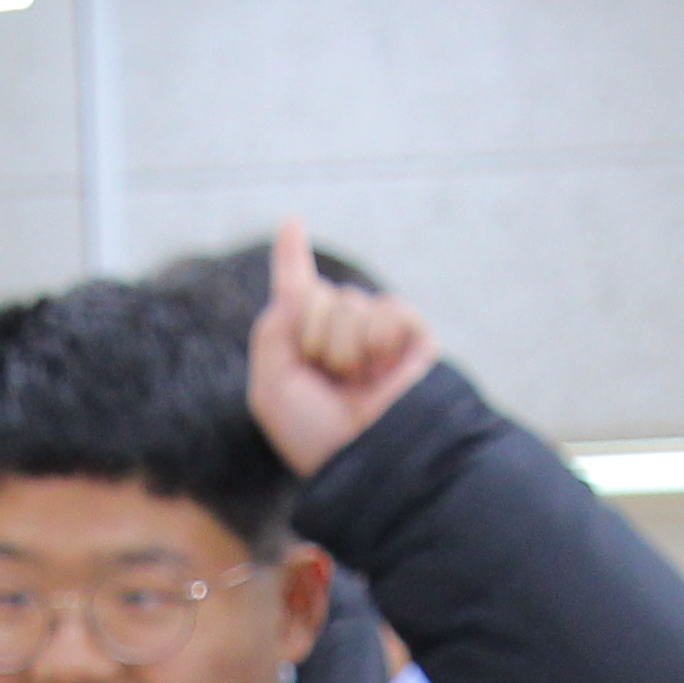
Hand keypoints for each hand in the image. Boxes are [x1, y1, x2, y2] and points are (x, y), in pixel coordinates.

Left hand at [243, 219, 437, 475]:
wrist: (370, 460)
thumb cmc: (317, 438)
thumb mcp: (271, 388)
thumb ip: (272, 329)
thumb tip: (299, 286)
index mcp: (306, 350)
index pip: (297, 293)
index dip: (291, 257)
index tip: (291, 221)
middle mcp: (342, 337)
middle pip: (316, 295)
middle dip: (312, 335)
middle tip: (329, 381)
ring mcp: (378, 336)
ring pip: (350, 302)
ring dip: (344, 347)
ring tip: (358, 384)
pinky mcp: (411, 336)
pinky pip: (386, 309)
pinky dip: (377, 340)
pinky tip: (384, 370)